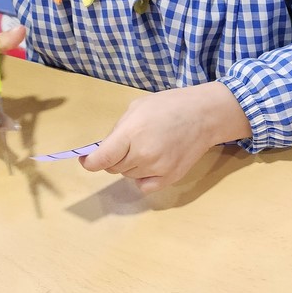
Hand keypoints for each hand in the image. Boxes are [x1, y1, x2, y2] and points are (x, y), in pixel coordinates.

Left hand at [79, 82, 250, 193]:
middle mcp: (142, 154)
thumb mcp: (137, 107)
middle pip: (113, 168)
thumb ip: (118, 130)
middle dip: (114, 158)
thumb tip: (103, 149)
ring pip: (128, 175)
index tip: (87, 160)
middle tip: (128, 144)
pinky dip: (142, 178)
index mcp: (131, 133)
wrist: (205, 115)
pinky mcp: (170, 177)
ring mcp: (157, 168)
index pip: (101, 159)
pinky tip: (151, 165)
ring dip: (130, 166)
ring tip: (147, 148)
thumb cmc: (170, 106)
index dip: (89, 162)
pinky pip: (144, 186)